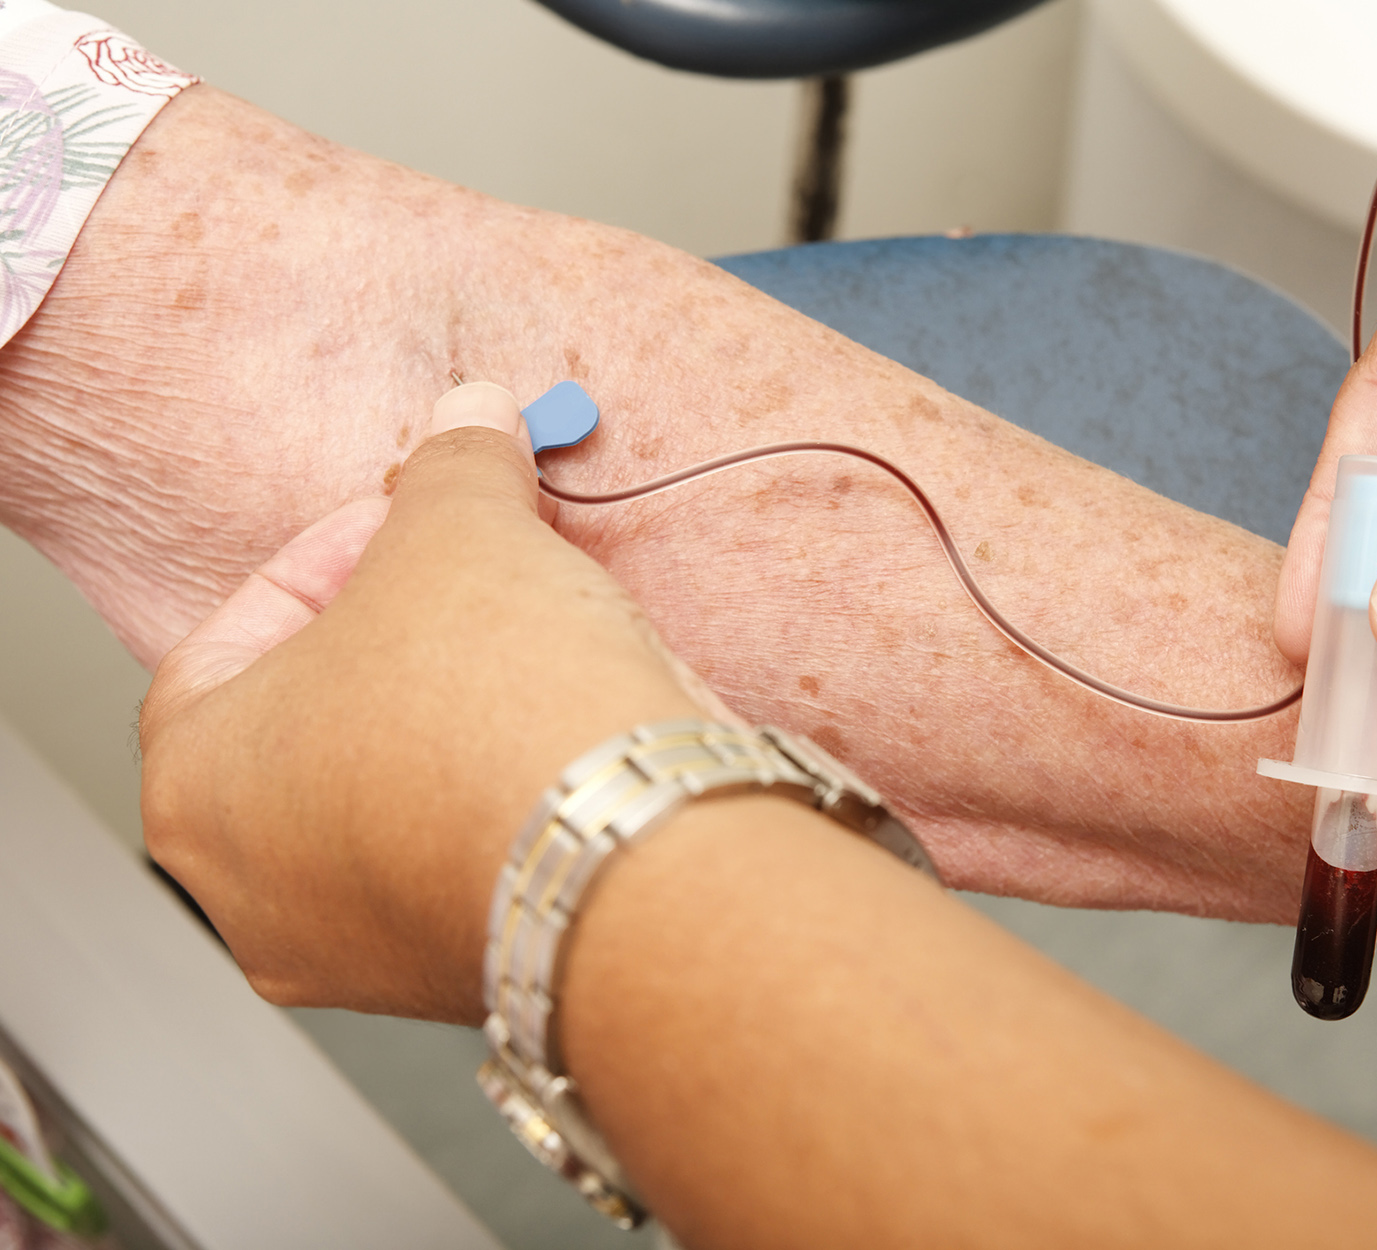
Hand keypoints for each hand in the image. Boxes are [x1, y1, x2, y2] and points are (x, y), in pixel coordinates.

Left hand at [139, 384, 707, 1019]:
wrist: (641, 866)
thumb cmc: (502, 723)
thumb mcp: (462, 533)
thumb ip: (451, 467)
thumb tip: (470, 422)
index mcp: (195, 785)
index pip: (235, 632)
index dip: (333, 551)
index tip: (407, 520)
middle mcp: (253, 891)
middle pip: (314, 718)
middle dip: (399, 632)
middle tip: (470, 578)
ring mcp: (356, 951)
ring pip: (390, 795)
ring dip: (452, 714)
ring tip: (532, 651)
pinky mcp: (461, 974)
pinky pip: (463, 854)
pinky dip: (499, 792)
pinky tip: (564, 737)